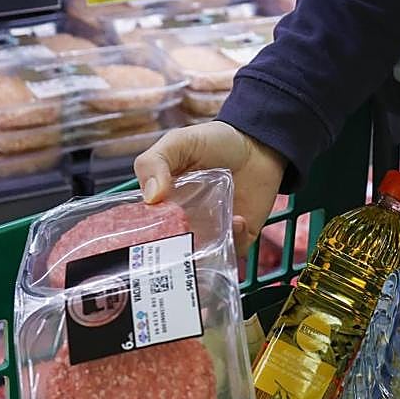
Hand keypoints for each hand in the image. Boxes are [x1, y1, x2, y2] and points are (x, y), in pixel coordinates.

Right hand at [134, 121, 286, 252]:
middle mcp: (184, 222)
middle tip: (179, 241)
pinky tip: (238, 219)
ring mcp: (211, 231)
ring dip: (204, 249)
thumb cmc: (214, 141)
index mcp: (163, 204)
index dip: (141, 237)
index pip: (144, 229)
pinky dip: (235, 238)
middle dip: (170, 254)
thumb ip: (155, 162)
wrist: (258, 144)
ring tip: (212, 230)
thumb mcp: (177, 143)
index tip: (145, 236)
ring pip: (200, 256)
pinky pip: (232, 250)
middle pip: (170, 251)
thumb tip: (151, 197)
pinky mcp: (237, 235)